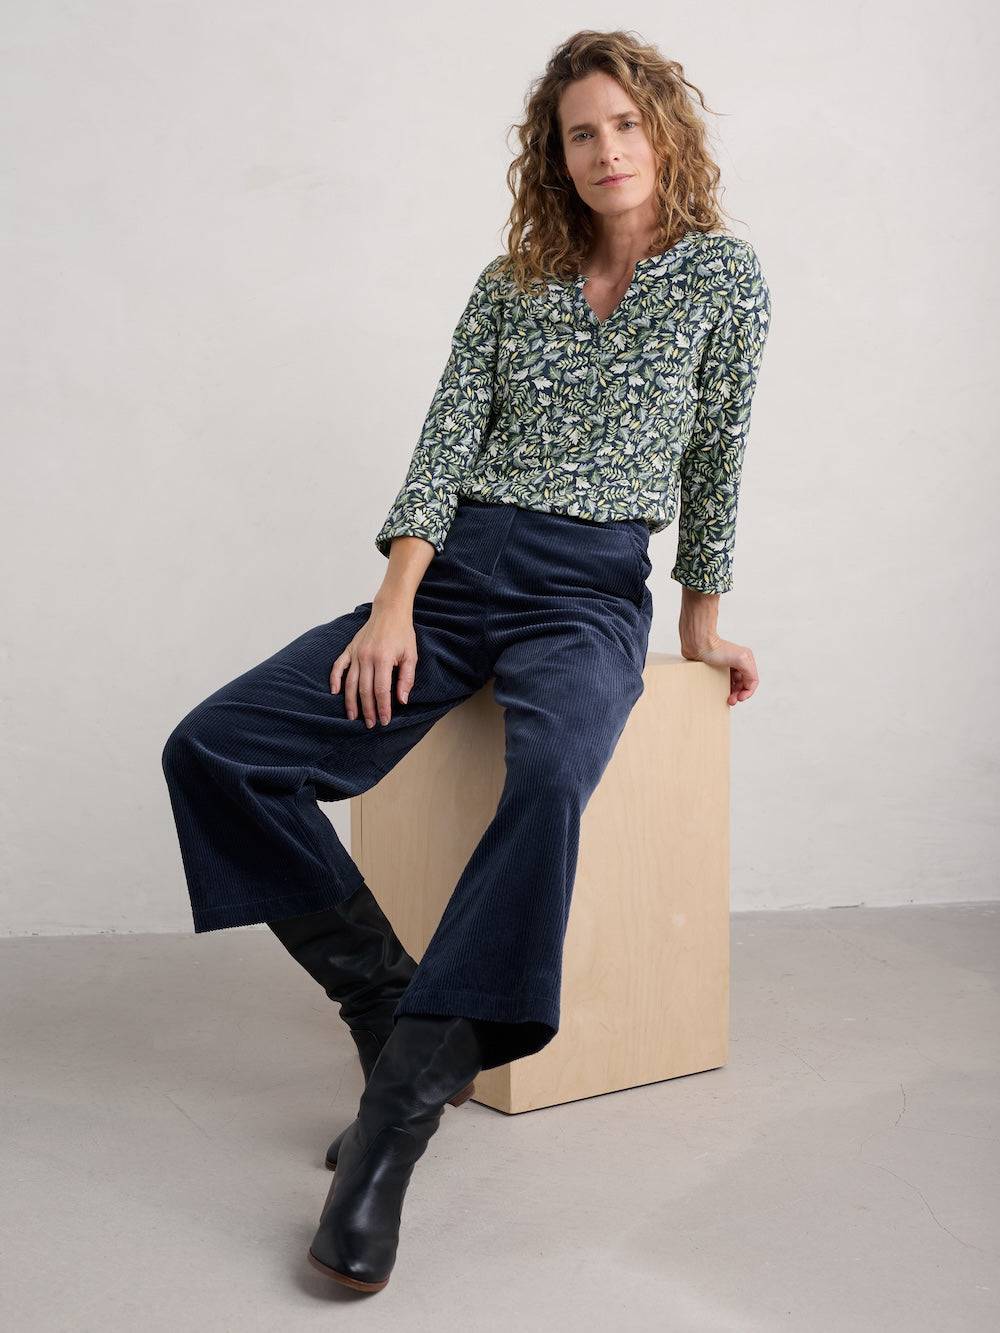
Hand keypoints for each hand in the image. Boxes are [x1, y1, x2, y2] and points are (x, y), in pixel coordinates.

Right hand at [330, 599, 417, 726]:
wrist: (390, 611)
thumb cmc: (402, 634)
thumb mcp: (411, 655)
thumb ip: (407, 679)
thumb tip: (402, 700)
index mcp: (384, 659)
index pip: (381, 690)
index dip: (383, 708)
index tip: (385, 721)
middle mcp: (367, 657)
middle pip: (365, 690)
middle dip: (368, 710)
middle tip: (371, 724)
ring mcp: (356, 653)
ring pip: (350, 683)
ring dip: (351, 702)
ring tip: (353, 717)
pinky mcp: (349, 649)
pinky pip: (338, 667)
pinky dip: (335, 679)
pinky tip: (334, 692)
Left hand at [681, 636, 758, 705]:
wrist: (697, 644)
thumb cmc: (716, 650)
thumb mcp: (740, 659)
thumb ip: (750, 673)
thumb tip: (749, 686)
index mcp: (747, 659)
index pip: (752, 681)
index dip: (748, 692)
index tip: (739, 698)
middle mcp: (739, 662)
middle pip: (744, 684)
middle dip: (739, 694)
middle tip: (730, 701)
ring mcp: (728, 666)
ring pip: (734, 684)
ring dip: (732, 693)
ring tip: (727, 699)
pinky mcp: (717, 668)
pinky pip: (724, 681)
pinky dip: (724, 688)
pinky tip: (720, 692)